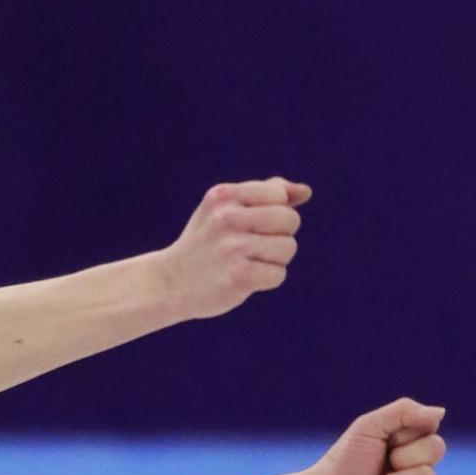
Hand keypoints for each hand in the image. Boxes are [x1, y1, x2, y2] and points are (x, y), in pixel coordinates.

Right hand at [154, 177, 311, 319]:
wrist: (169, 282)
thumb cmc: (204, 243)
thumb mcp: (224, 208)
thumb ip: (265, 194)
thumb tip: (305, 192)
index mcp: (223, 195)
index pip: (279, 196)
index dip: (272, 212)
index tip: (247, 225)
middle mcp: (226, 218)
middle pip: (290, 220)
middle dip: (279, 236)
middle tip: (249, 247)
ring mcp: (232, 248)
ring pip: (288, 248)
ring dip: (273, 260)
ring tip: (245, 262)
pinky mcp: (238, 277)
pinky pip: (278, 274)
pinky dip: (266, 280)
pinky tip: (243, 279)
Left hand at [306, 397, 447, 474]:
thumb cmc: (344, 462)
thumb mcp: (369, 427)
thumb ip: (403, 411)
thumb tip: (441, 412)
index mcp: (405, 440)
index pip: (429, 426)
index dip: (406, 433)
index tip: (384, 439)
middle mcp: (415, 463)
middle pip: (436, 448)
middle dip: (404, 455)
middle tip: (381, 463)